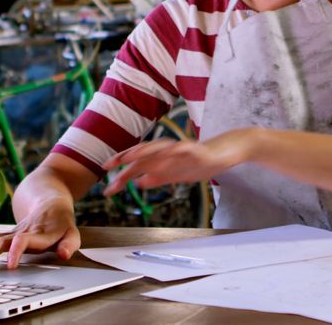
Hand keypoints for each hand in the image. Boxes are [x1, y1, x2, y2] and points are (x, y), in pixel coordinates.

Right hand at [0, 198, 78, 269]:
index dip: (16, 252)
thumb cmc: (62, 224)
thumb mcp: (72, 234)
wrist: (50, 203)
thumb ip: (69, 245)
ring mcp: (12, 232)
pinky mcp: (5, 234)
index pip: (23, 241)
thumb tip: (63, 255)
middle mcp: (22, 232)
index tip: (11, 266)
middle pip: (1, 241)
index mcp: (37, 234)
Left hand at [100, 129, 253, 195]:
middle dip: (124, 160)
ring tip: (127, 158)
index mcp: (163, 158)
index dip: (120, 168)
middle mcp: (168, 151)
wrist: (225, 152)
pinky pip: (181, 150)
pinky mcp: (195, 150)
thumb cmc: (200, 162)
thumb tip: (138, 182)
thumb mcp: (176, 174)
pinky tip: (162, 156)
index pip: (137, 162)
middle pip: (142, 153)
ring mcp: (181, 149)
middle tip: (106, 168)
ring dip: (141, 152)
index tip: (105, 179)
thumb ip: (158, 177)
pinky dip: (171, 152)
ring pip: (158, 148)